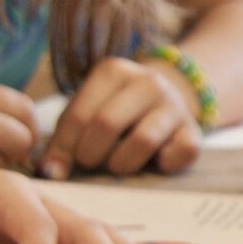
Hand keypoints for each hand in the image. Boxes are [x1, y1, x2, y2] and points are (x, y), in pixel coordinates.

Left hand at [39, 57, 200, 178]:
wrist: (165, 100)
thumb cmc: (113, 111)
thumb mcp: (85, 114)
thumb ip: (64, 140)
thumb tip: (48, 172)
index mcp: (113, 71)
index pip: (79, 115)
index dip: (63, 148)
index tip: (57, 167)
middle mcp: (147, 81)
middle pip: (107, 124)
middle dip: (90, 155)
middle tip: (90, 163)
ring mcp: (174, 105)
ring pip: (143, 140)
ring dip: (122, 163)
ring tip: (117, 164)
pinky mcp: (194, 130)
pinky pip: (182, 153)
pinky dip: (165, 164)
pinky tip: (155, 161)